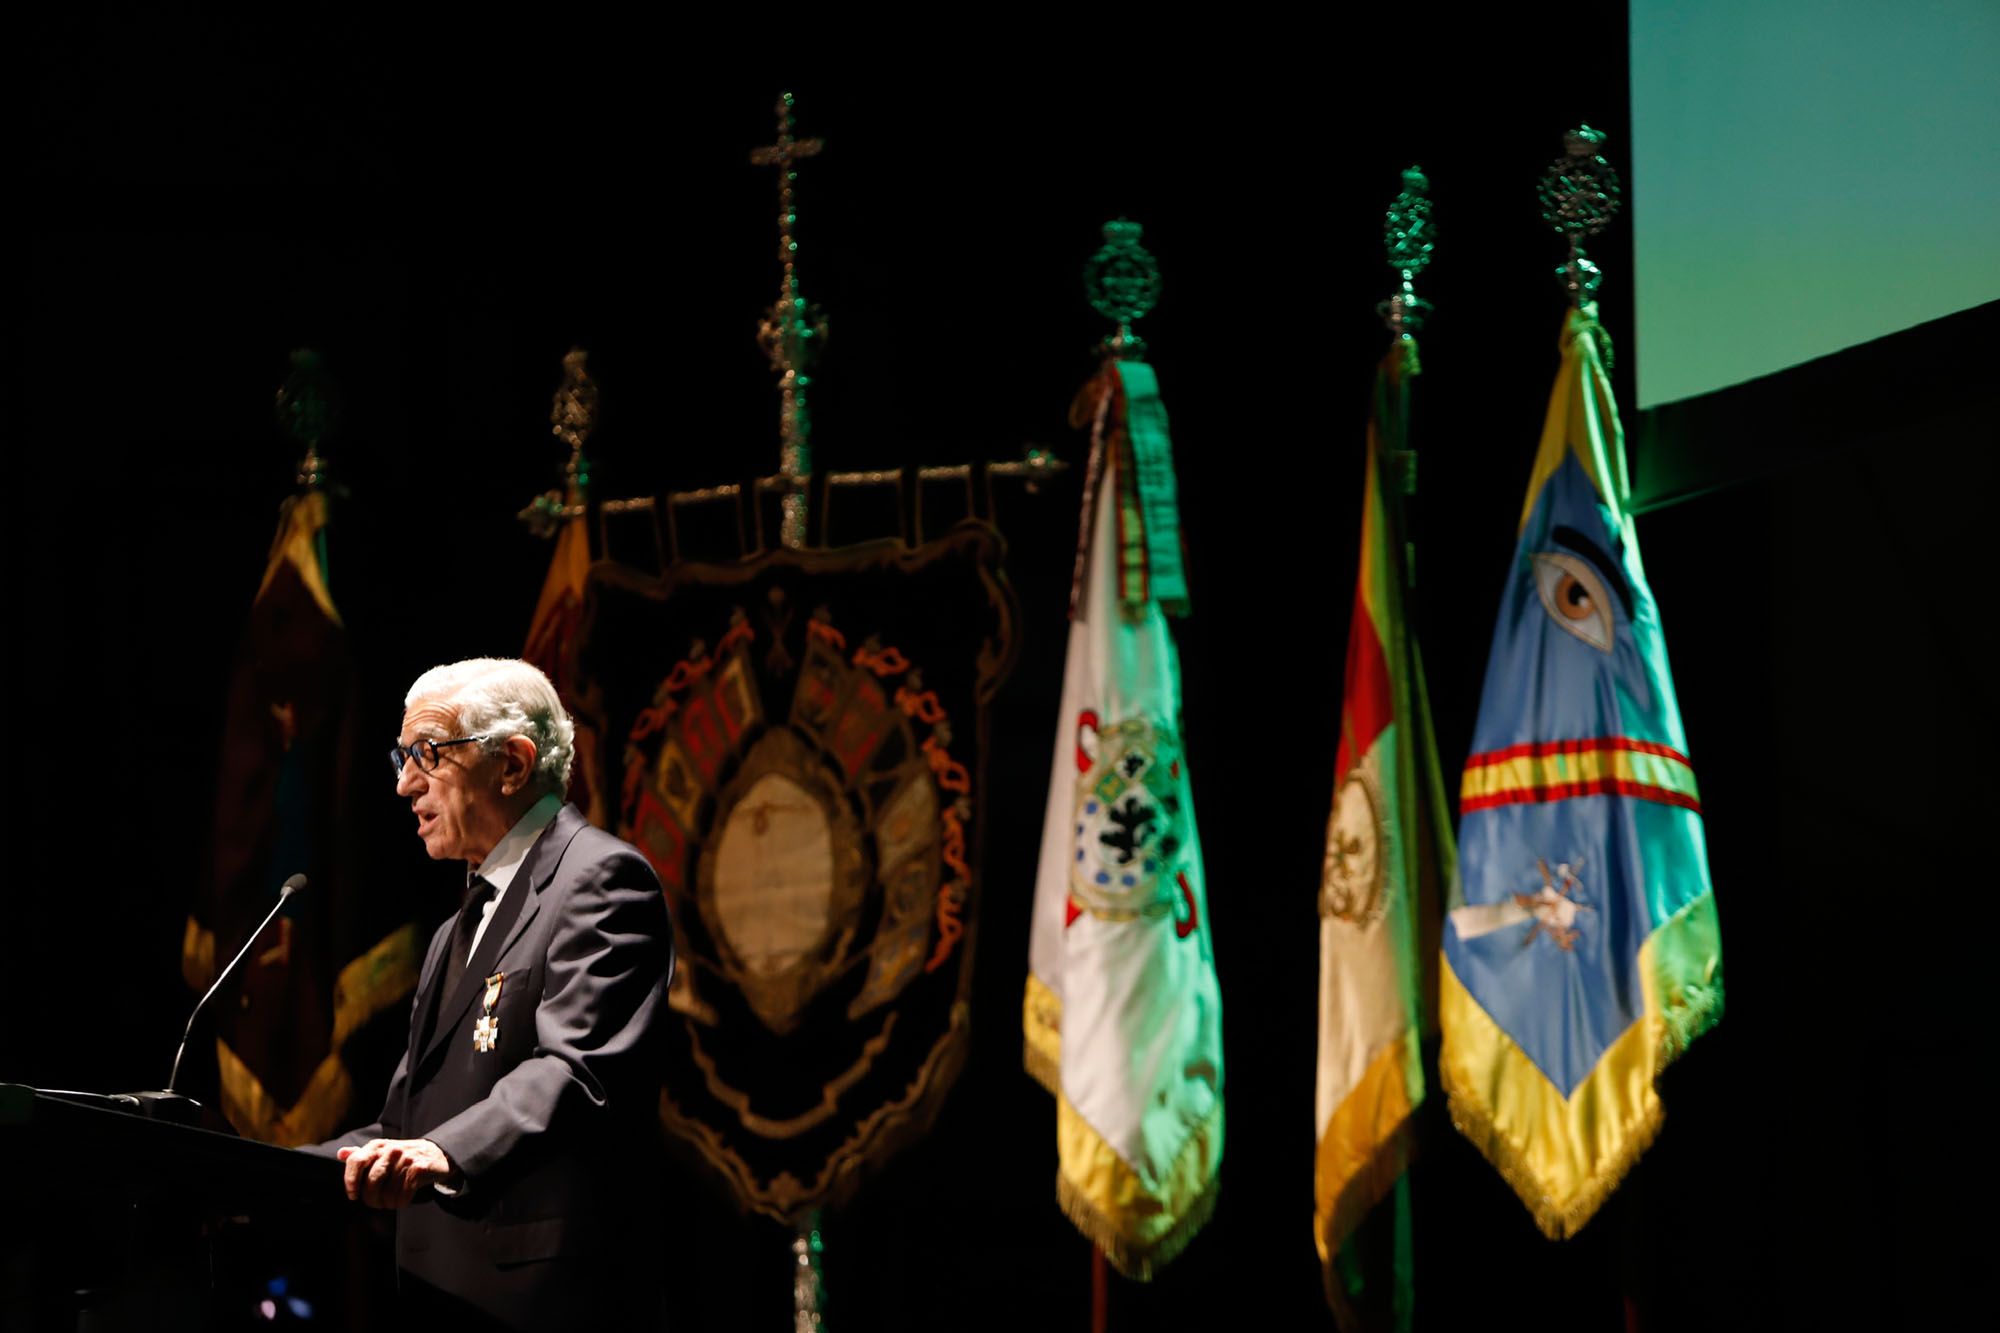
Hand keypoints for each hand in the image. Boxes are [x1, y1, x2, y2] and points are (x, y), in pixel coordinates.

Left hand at [335, 1138, 457, 1207]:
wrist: (436, 1154)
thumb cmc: (403, 1157)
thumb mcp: (382, 1152)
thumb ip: (361, 1155)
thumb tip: (340, 1154)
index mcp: (377, 1146)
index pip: (356, 1161)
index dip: (350, 1181)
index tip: (353, 1196)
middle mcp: (390, 1149)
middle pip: (371, 1182)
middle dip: (371, 1199)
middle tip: (376, 1204)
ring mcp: (406, 1158)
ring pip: (388, 1191)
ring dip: (387, 1203)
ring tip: (389, 1204)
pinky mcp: (419, 1167)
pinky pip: (403, 1193)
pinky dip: (401, 1203)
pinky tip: (402, 1202)